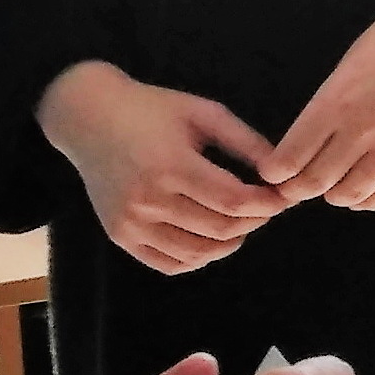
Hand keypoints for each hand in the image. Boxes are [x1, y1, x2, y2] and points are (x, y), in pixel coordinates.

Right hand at [38, 62, 287, 275]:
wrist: (90, 119)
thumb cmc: (152, 109)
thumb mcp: (204, 113)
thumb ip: (245, 142)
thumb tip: (282, 171)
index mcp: (172, 166)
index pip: (233, 201)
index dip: (267, 204)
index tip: (284, 196)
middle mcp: (148, 201)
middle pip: (219, 230)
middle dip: (255, 221)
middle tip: (268, 208)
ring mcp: (131, 225)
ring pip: (197, 254)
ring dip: (230, 243)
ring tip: (243, 222)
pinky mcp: (120, 238)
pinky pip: (169, 265)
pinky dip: (198, 258)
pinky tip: (212, 239)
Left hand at [260, 0, 374, 210]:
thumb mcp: (348, 66)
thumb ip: (328, 106)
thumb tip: (308, 145)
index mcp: (334, 102)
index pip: (288, 160)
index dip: (276, 175)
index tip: (276, 173)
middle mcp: (361, 129)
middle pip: (315, 184)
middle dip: (299, 191)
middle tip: (299, 186)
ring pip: (351, 195)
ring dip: (336, 196)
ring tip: (336, 186)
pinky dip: (371, 201)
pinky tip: (365, 192)